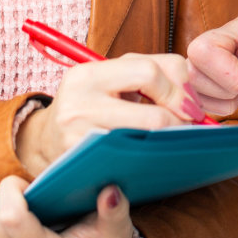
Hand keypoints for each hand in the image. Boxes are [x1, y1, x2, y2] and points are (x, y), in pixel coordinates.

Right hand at [17, 53, 204, 176]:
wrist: (45, 142)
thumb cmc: (89, 105)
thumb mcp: (109, 79)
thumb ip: (149, 71)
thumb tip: (192, 92)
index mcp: (87, 74)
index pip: (148, 71)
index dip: (179, 87)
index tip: (191, 103)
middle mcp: (78, 104)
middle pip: (154, 114)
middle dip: (181, 121)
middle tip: (190, 125)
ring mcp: (80, 139)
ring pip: (147, 141)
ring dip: (172, 140)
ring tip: (177, 137)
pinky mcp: (86, 166)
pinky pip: (133, 160)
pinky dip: (153, 155)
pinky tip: (158, 152)